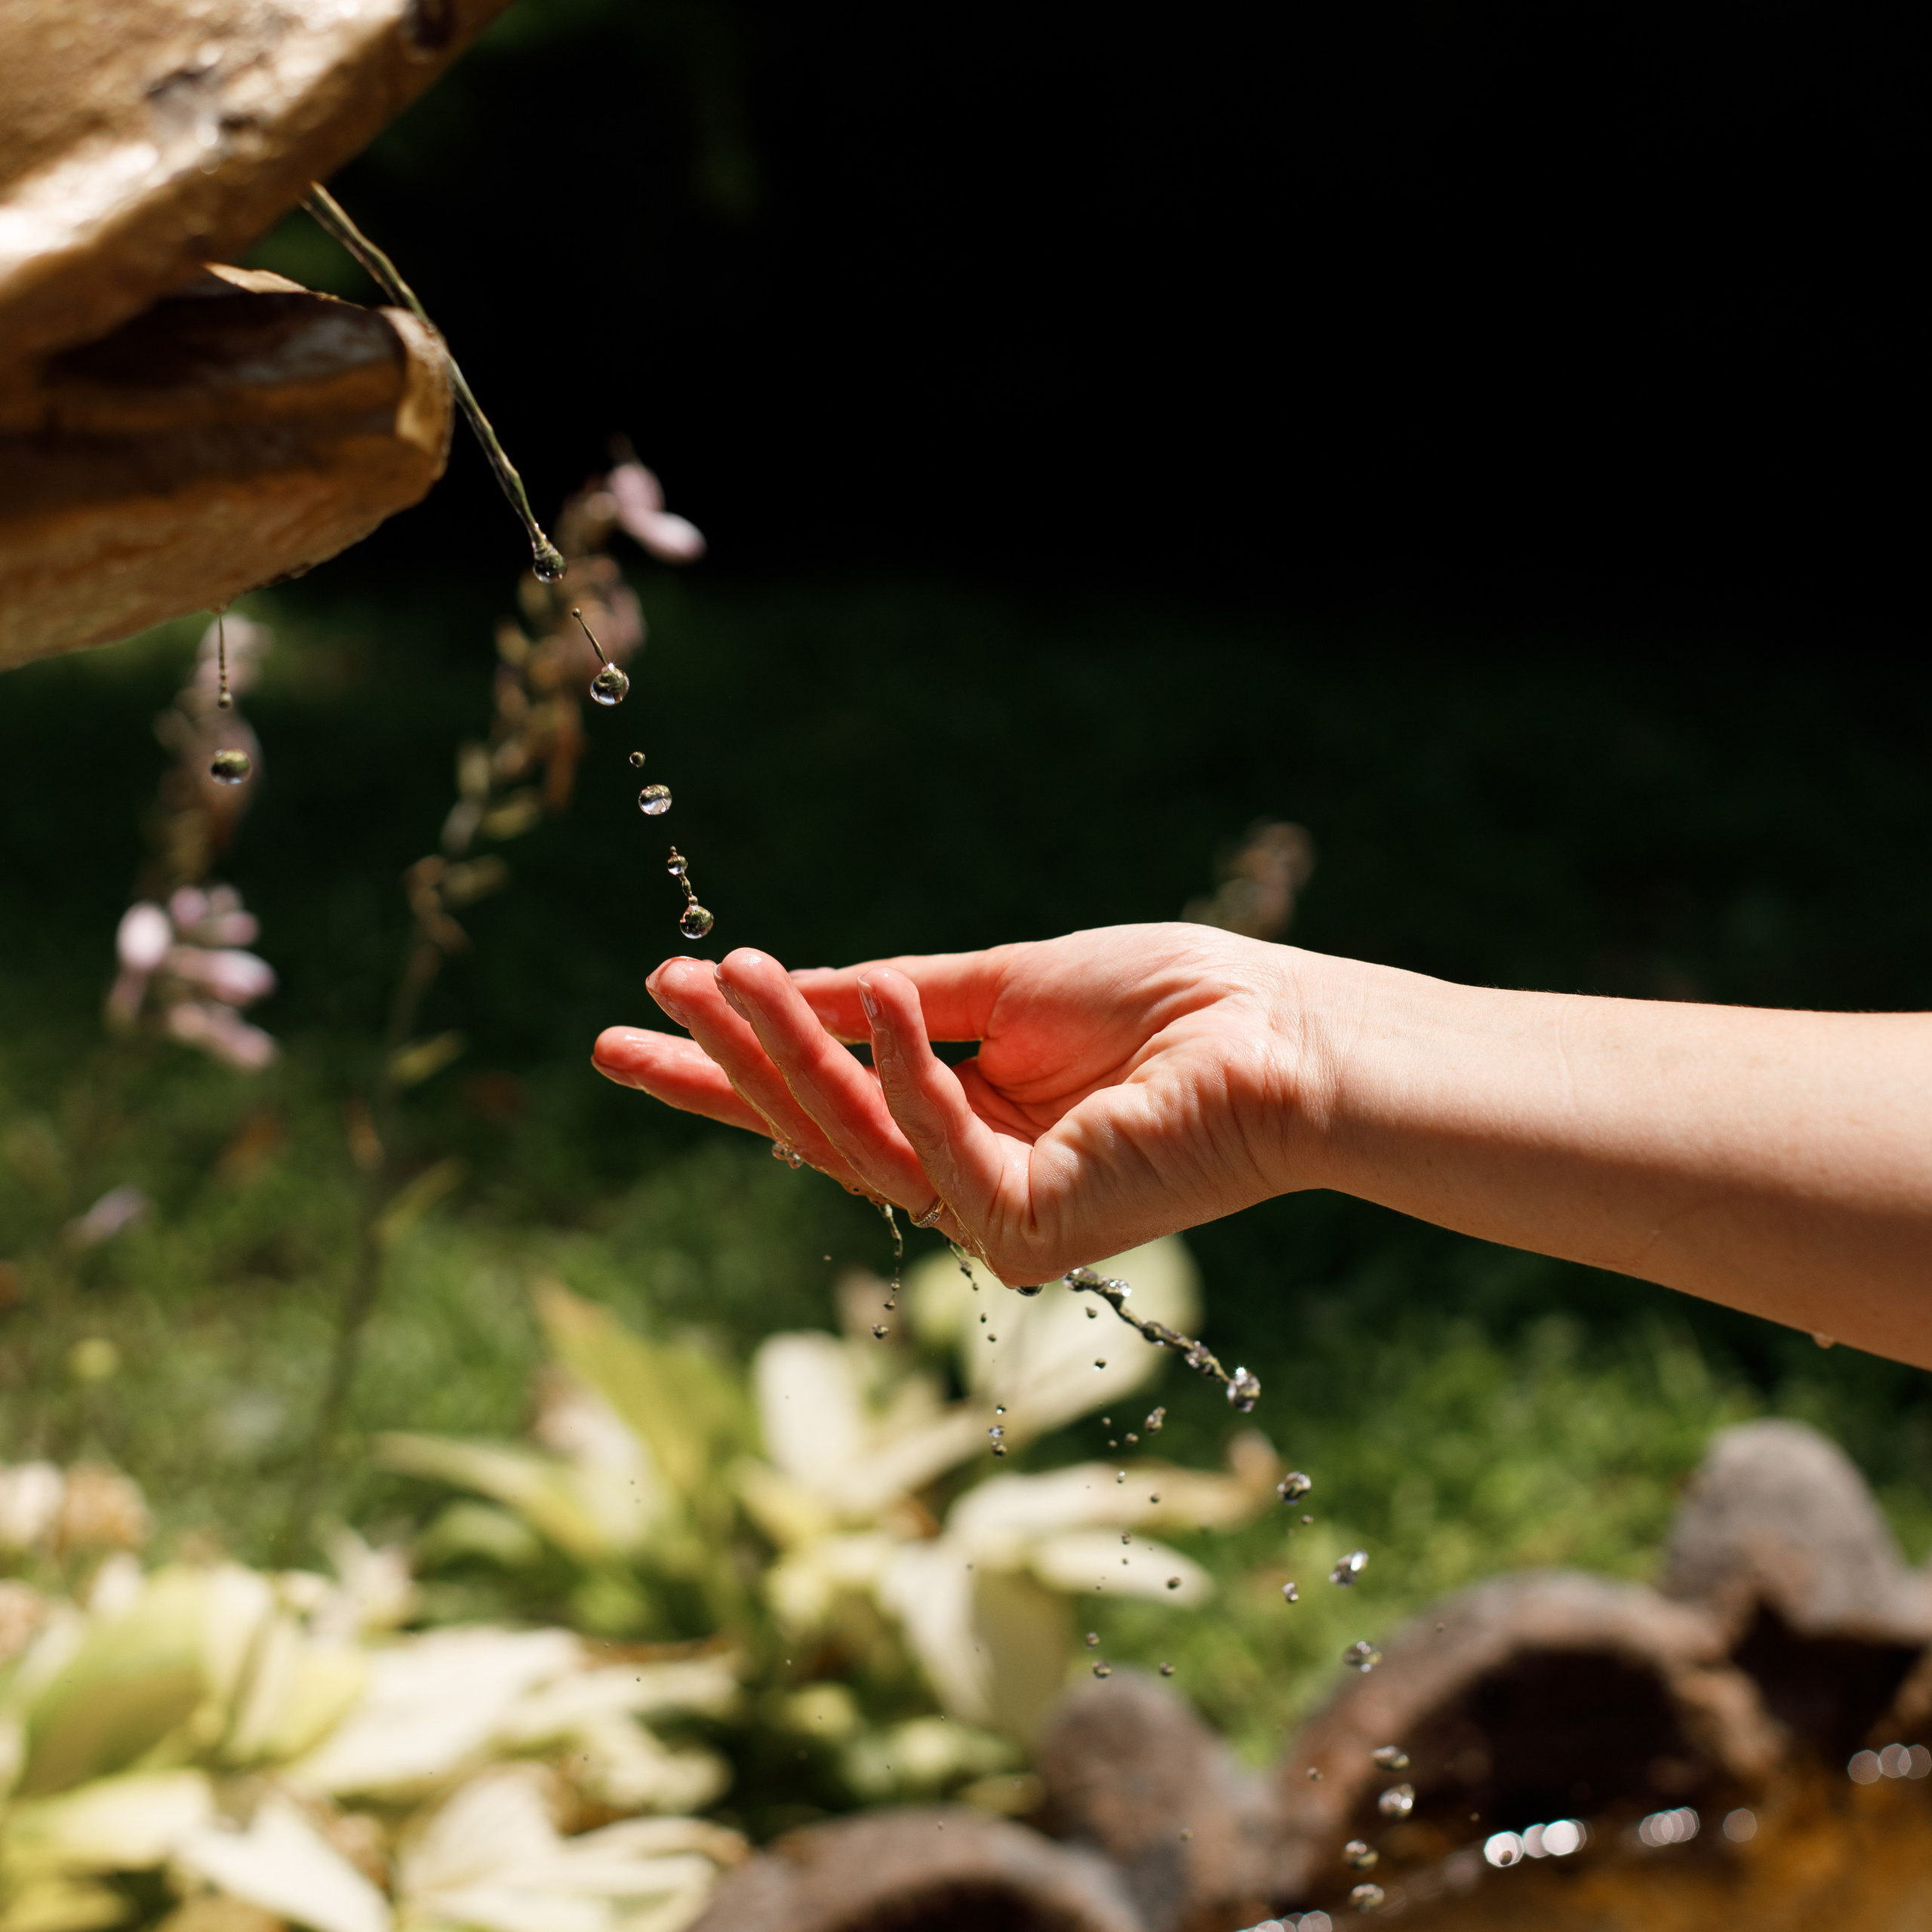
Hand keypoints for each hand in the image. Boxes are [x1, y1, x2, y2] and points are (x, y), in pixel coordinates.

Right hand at [591, 923, 1314, 1283]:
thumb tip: (788, 986)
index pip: (823, 1100)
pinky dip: (900, 1067)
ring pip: (853, 1138)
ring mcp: (989, 1215)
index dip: (731, 1062)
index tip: (649, 1008)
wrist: (1278, 1036)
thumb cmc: (1163, 1005)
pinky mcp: (1024, 1231)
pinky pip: (931, 1144)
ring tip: (729, 972)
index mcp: (959, 1121)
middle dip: (721, 1070)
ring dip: (788, 1050)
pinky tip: (870, 991)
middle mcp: (962, 1178)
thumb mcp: (998, 988)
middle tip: (632, 1013)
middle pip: (814, 1129)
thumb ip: (892, 1002)